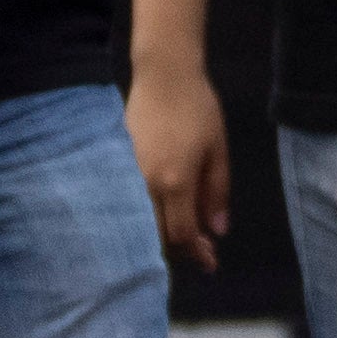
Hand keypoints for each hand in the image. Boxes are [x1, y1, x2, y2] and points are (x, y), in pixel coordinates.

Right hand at [129, 51, 230, 267]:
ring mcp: (127, 176)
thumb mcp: (217, 150)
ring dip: (163, 236)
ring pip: (142, 222)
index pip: (182, 234)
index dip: (197, 252)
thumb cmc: (197, 108)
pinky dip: (148, 217)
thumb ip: (217, 192)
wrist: (163, 75)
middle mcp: (145, 185)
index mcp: (174, 181)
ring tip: (188, 237)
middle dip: (181, 250)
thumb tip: (218, 230)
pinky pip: (131, 204)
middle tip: (203, 253)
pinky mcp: (118, 167)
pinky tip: (165, 215)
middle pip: (158, 235)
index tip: (212, 261)